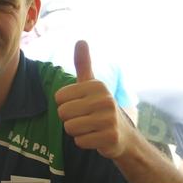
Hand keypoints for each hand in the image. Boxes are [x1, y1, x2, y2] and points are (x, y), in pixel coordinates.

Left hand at [55, 40, 132, 158]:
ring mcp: (109, 119)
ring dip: (76, 131)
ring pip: (70, 128)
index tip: (80, 105)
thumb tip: (81, 40)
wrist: (123, 135)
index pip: (59, 98)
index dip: (65, 104)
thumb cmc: (100, 108)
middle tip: (85, 119)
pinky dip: (84, 142)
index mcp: (97, 86)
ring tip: (90, 127)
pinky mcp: (110, 137)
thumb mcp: (92, 85)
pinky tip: (96, 137)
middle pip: (63, 113)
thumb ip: (83, 64)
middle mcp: (105, 100)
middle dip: (69, 119)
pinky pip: (80, 141)